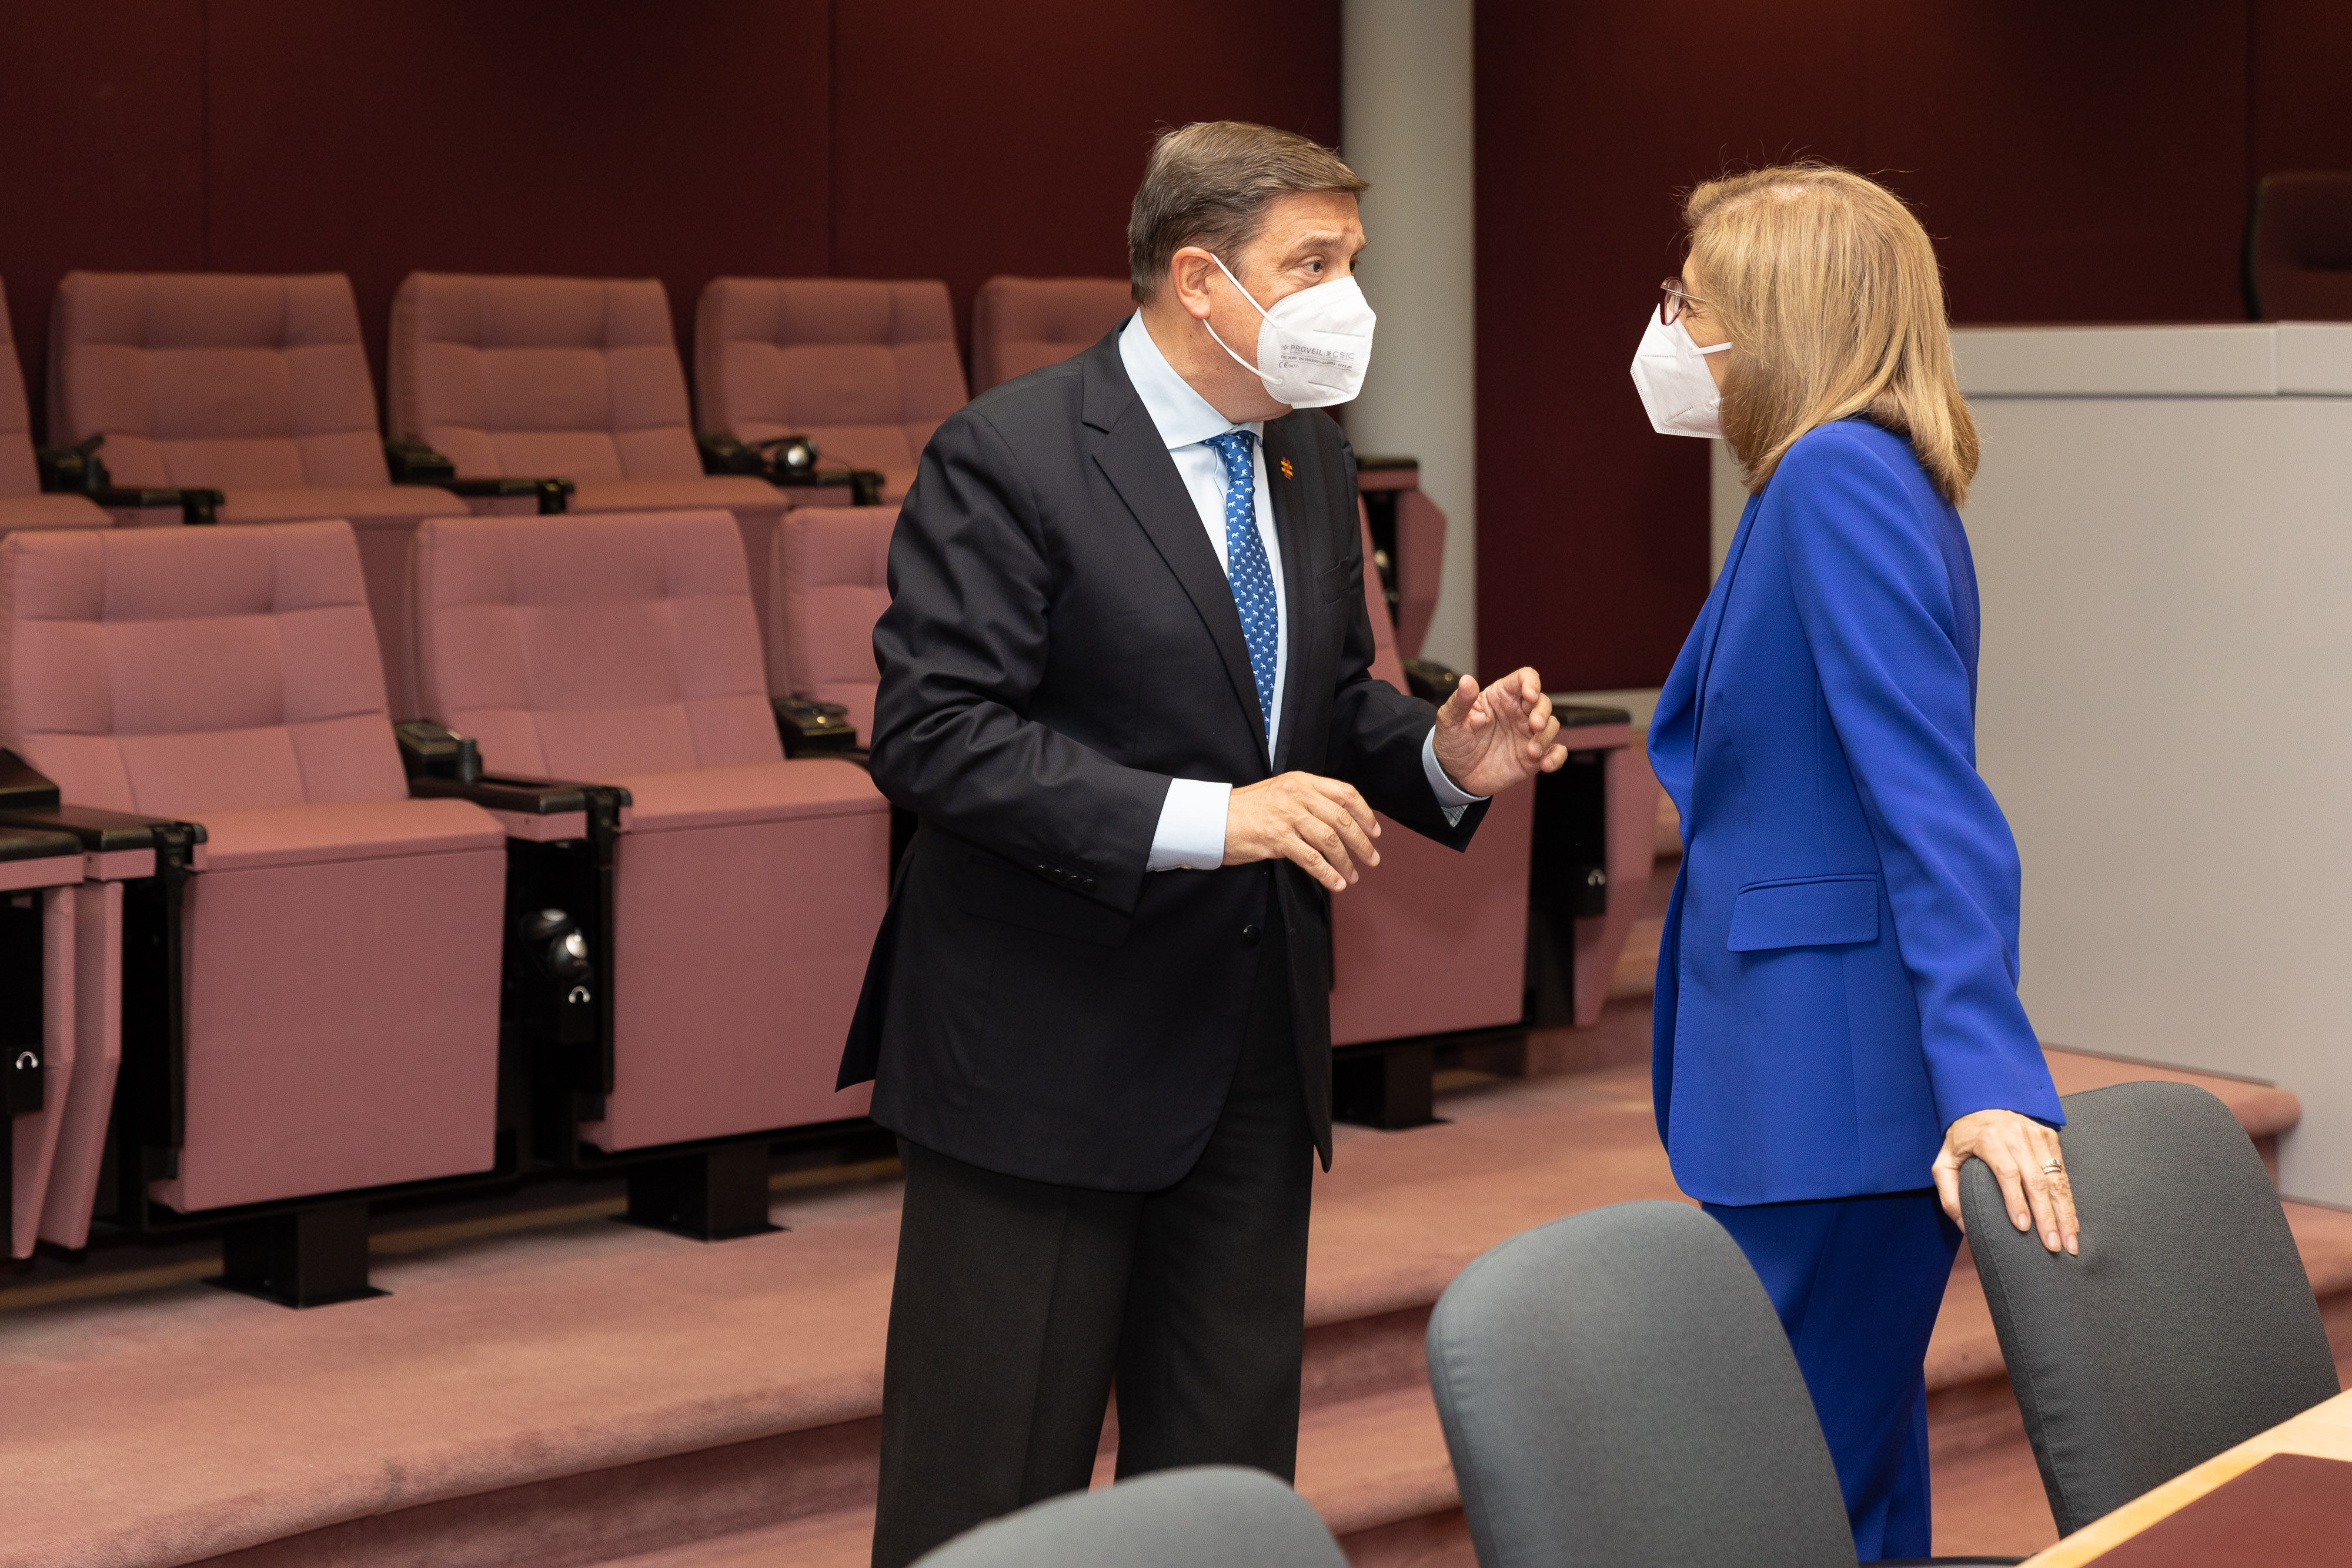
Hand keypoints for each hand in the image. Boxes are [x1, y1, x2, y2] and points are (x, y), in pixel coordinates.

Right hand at [1224, 771, 1380, 892]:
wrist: (1214, 818)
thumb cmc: (1246, 809)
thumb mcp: (1281, 793)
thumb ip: (1308, 800)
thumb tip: (1339, 820)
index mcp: (1301, 781)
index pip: (1345, 793)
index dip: (1365, 814)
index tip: (1374, 832)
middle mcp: (1297, 795)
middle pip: (1342, 819)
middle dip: (1361, 843)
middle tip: (1372, 859)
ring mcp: (1287, 816)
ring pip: (1330, 840)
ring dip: (1346, 862)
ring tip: (1353, 876)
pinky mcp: (1277, 838)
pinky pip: (1311, 858)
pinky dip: (1327, 873)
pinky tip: (1335, 883)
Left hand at [1430, 667, 1568, 796]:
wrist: (1455, 774)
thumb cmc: (1453, 741)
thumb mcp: (1449, 721)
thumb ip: (1459, 701)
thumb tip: (1466, 680)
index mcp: (1500, 697)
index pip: (1524, 678)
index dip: (1531, 682)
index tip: (1529, 695)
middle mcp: (1518, 712)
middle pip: (1543, 701)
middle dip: (1543, 711)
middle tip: (1534, 725)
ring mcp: (1527, 734)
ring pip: (1551, 725)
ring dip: (1546, 736)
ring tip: (1531, 752)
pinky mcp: (1534, 756)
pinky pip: (1556, 751)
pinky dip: (1557, 757)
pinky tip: (1546, 765)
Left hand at [1933, 1108, 2079, 1254]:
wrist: (1981, 1103)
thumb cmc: (1962, 1138)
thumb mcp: (1944, 1162)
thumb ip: (1949, 1194)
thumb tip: (1965, 1226)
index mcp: (1988, 1139)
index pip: (2007, 1173)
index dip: (2016, 1201)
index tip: (2022, 1227)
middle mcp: (2015, 1135)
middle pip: (2036, 1180)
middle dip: (2047, 1217)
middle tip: (2053, 1245)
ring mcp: (2036, 1135)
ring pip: (2056, 1179)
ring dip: (2065, 1213)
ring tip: (2069, 1241)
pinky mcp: (2049, 1137)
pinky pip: (2063, 1172)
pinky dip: (2068, 1199)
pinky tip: (2072, 1222)